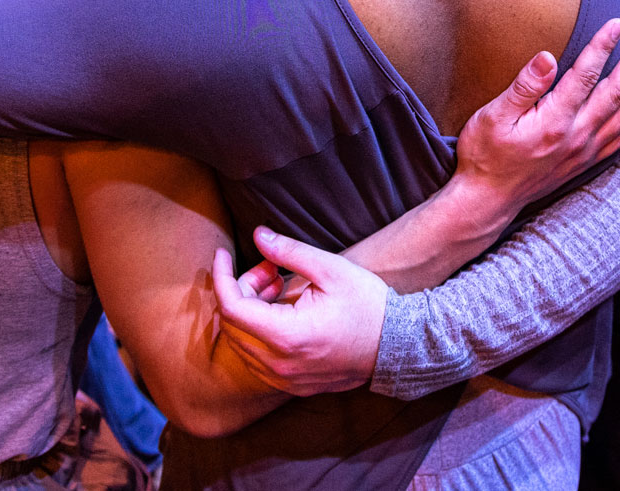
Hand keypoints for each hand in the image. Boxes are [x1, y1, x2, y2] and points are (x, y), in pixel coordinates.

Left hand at [211, 227, 386, 396]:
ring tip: (279, 286)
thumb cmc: (367, 304)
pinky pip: (256, 358)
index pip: (231, 307)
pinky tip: (282, 311)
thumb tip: (257, 235)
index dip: (221, 276)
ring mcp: (285, 379)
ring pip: (241, 342)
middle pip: (232, 324)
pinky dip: (258, 331)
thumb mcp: (330, 269)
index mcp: (287, 336)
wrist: (397, 346)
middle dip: (241, 288)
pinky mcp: (292, 384)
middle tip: (270, 268)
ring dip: (249, 310)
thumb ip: (288, 252)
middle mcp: (280, 364)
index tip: (223, 253)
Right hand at [452, 19, 619, 219]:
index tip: (619, 22)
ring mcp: (586, 150)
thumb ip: (524, 86)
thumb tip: (547, 57)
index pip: (586, 74)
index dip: (604, 45)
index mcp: (554, 120)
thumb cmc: (485, 154)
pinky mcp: (587, 160)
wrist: (488, 199)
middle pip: (618, 90)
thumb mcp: (492, 116)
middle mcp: (577, 135)